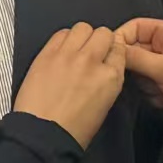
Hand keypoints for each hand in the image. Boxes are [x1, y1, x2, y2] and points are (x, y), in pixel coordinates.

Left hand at [14, 23, 127, 147]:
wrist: (42, 135)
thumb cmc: (75, 129)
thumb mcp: (105, 104)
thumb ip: (108, 78)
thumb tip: (103, 65)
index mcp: (111, 77)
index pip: (120, 48)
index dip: (112, 51)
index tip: (106, 57)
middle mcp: (93, 61)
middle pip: (103, 33)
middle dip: (99, 41)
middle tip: (90, 54)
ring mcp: (68, 55)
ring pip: (83, 27)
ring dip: (82, 37)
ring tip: (74, 51)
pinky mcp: (47, 54)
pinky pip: (60, 33)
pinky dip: (63, 39)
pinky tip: (60, 53)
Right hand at [118, 18, 162, 130]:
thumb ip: (136, 57)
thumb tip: (111, 49)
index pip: (135, 26)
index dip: (121, 39)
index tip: (109, 56)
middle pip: (134, 49)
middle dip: (136, 67)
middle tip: (143, 78)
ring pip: (138, 69)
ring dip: (146, 83)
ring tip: (161, 90)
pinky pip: (146, 84)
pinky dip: (152, 92)